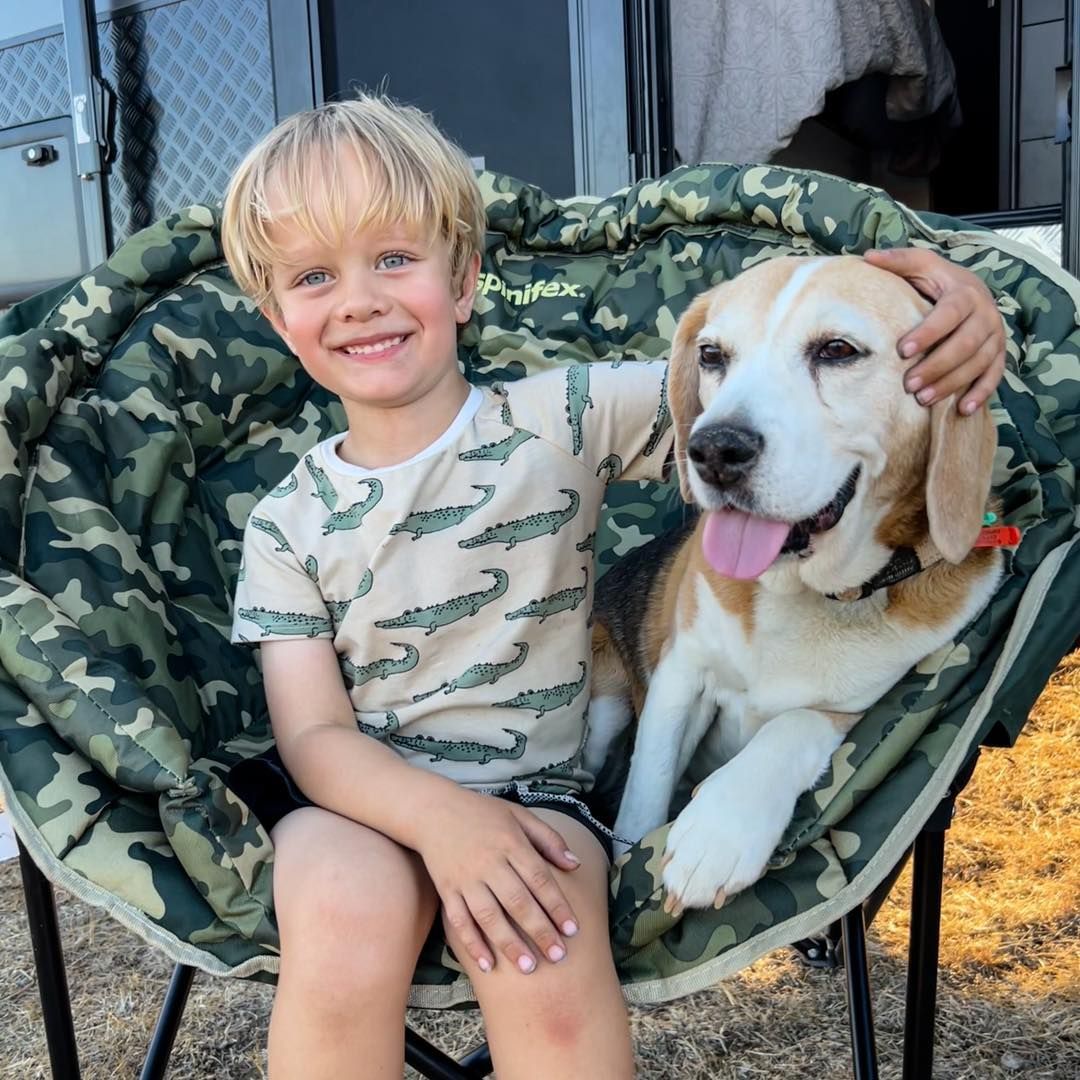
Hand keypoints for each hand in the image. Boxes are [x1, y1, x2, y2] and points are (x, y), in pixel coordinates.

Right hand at [417, 790, 581, 974]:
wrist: (433, 809)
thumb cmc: (482, 812)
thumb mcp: (518, 815)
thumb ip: (548, 838)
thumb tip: (575, 864)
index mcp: (510, 843)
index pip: (539, 879)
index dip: (557, 905)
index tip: (573, 930)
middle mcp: (489, 862)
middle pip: (518, 902)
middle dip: (539, 931)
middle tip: (558, 956)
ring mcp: (465, 878)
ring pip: (489, 916)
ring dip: (509, 944)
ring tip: (528, 967)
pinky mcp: (446, 889)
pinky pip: (459, 921)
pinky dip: (472, 944)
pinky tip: (488, 965)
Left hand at [863, 247, 1004, 413]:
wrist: (971, 291)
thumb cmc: (938, 281)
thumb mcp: (922, 266)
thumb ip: (899, 261)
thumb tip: (869, 256)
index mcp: (965, 292)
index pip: (949, 314)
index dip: (928, 333)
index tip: (902, 350)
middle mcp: (986, 314)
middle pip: (966, 344)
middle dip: (937, 366)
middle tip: (909, 384)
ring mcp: (995, 336)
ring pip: (978, 363)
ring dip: (952, 383)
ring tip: (923, 399)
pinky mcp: (998, 354)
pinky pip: (994, 376)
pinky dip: (980, 393)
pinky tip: (962, 409)